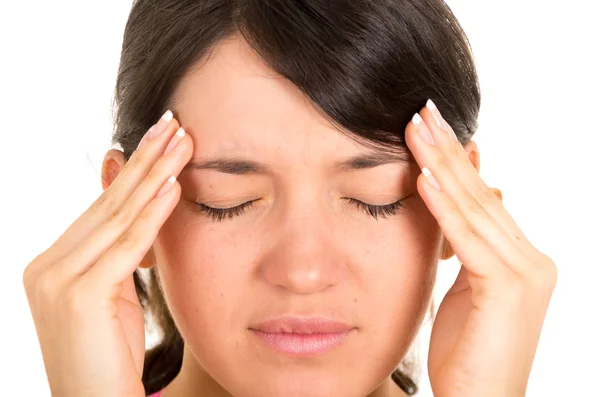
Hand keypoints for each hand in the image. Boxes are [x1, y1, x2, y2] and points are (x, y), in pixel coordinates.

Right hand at [22, 111, 192, 396]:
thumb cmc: (111, 357)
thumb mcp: (117, 294)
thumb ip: (123, 251)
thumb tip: (147, 202)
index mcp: (54, 261)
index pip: (103, 207)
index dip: (135, 169)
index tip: (163, 136)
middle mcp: (47, 263)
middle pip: (109, 202)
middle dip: (146, 159)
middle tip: (174, 121)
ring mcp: (57, 278)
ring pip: (118, 216)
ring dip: (154, 174)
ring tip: (181, 139)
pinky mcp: (77, 294)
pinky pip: (126, 245)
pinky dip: (152, 213)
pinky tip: (174, 184)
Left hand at [405, 100, 556, 396]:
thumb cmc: (467, 354)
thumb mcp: (464, 291)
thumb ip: (463, 250)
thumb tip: (451, 210)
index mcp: (520, 258)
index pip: (482, 198)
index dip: (457, 161)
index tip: (431, 128)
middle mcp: (531, 258)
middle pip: (480, 193)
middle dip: (449, 150)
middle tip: (422, 110)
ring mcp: (525, 271)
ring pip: (474, 206)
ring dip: (442, 164)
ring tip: (416, 127)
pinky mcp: (507, 287)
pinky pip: (467, 237)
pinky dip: (442, 205)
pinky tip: (422, 175)